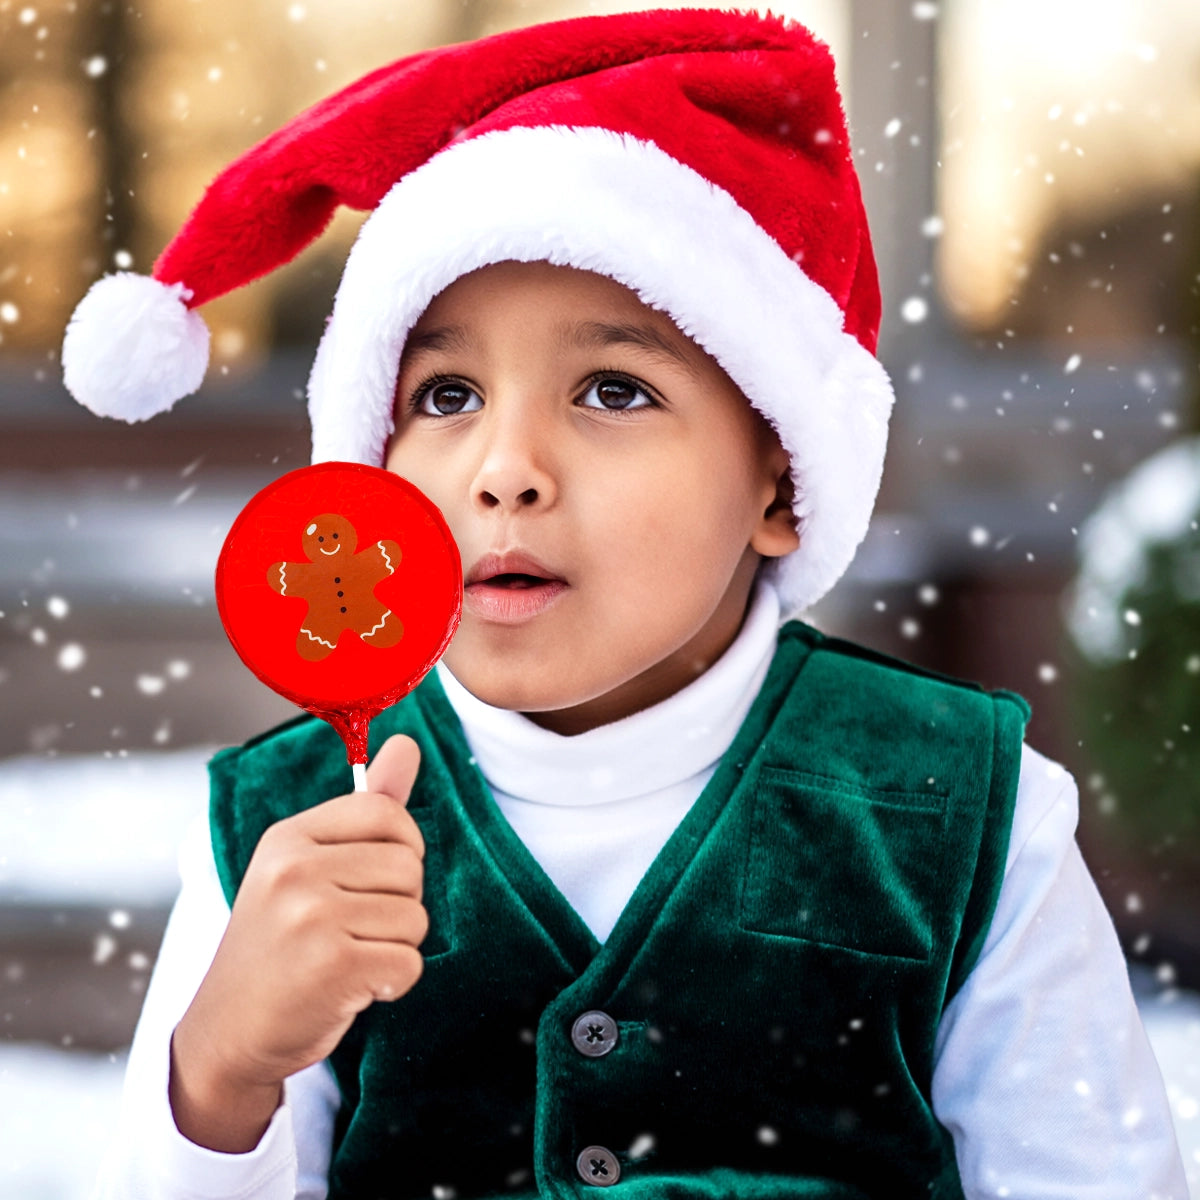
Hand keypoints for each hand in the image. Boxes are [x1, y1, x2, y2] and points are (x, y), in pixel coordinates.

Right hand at [169, 734, 425, 1150]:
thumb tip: (409, 742)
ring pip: (415, 918)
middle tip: (352, 929)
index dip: (402, 847)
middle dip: (399, 904)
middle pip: (409, 867)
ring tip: (347, 958)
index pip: (386, 813)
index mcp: (289, 838)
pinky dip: (393, 983)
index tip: (374, 878)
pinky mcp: (331, 967)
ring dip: (395, 947)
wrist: (227, 1033)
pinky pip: (409, 963)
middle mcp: (295, 870)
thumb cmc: (280, 945)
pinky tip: (353, 988)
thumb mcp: (308, 866)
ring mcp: (310, 917)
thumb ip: (367, 806)